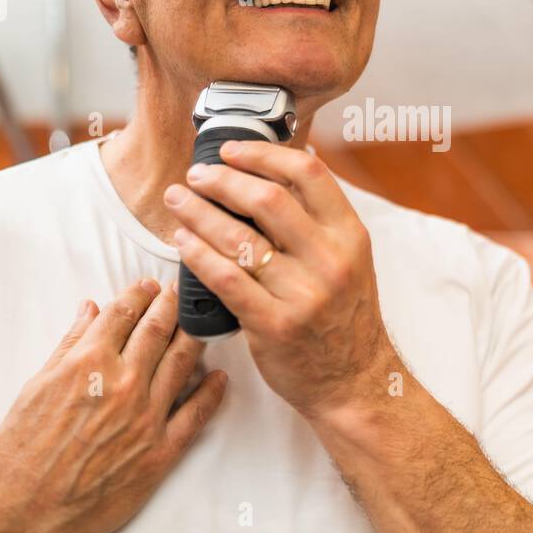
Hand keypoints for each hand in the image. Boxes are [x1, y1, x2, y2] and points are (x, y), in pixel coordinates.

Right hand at [0, 279, 226, 532]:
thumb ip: (68, 346)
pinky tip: (219, 378)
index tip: (148, 286)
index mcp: (89, 364)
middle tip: (178, 293)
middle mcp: (123, 384)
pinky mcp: (160, 451)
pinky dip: (212, 393)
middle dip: (170, 306)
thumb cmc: (21, 453)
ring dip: (194, 336)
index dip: (139, 294)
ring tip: (200, 321)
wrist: (25, 509)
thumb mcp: (36, 387)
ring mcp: (145, 417)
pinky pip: (196, 414)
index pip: (123, 314)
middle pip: (157, 331)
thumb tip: (89, 312)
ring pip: (182, 363)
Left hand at [164, 142, 393, 419]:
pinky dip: (198, 254)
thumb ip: (321, 220)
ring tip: (177, 200)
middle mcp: (330, 260)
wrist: (355, 382)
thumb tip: (283, 169)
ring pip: (239, 237)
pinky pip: (226, 279)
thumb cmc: (345, 318)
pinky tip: (182, 241)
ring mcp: (303, 293)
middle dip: (222, 180)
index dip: (263, 154)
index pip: (308, 174)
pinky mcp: (274, 324)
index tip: (232, 150)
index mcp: (350, 235)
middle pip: (267, 199)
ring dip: (199, 212)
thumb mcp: (350, 260)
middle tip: (195, 175)